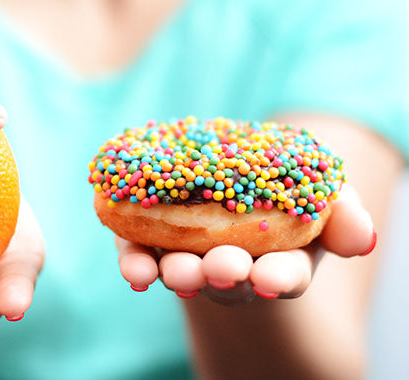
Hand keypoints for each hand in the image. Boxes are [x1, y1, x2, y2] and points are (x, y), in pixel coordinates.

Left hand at [116, 186, 375, 304]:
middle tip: (221, 267)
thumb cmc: (281, 190)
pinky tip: (135, 269)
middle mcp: (228, 265)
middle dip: (224, 273)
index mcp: (274, 259)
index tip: (271, 277)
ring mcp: (187, 255)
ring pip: (181, 271)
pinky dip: (136, 264)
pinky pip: (139, 257)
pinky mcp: (148, 241)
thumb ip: (344, 214)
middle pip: (226, 277)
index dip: (278, 277)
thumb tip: (361, 238)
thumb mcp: (322, 194)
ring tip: (177, 270)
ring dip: (179, 273)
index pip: (281, 275)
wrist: (229, 176)